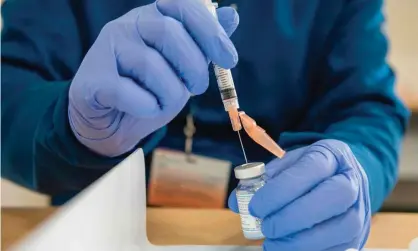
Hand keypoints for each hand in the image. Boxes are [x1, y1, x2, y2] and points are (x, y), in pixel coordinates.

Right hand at [69, 0, 238, 156]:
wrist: (110, 122)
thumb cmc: (149, 90)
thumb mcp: (183, 67)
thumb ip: (203, 43)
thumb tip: (232, 15)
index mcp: (153, 17)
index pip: (184, 6)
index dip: (211, 32)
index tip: (229, 60)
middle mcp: (127, 25)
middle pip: (171, 34)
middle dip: (194, 68)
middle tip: (195, 89)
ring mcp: (106, 48)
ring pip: (152, 66)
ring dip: (169, 95)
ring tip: (162, 102)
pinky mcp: (92, 79)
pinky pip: (129, 93)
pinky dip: (145, 108)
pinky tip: (141, 109)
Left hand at [228, 139, 370, 250]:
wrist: (344, 177)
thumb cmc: (311, 171)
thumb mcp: (288, 164)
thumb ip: (263, 180)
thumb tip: (237, 202)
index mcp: (331, 155)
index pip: (309, 170)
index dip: (280, 191)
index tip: (256, 206)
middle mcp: (351, 180)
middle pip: (330, 199)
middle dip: (292, 217)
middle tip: (266, 228)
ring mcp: (359, 208)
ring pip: (339, 228)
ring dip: (301, 241)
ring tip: (274, 244)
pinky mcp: (358, 233)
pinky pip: (339, 248)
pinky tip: (288, 249)